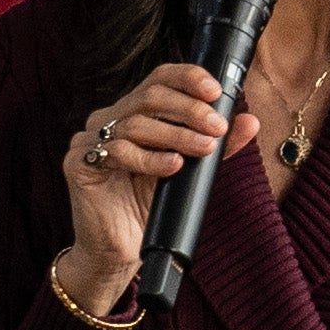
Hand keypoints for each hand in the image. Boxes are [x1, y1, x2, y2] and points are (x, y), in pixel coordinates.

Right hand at [58, 62, 257, 306]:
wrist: (118, 251)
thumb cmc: (149, 207)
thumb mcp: (189, 170)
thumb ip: (215, 144)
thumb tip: (250, 122)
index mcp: (132, 112)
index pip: (159, 79)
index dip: (187, 78)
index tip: (216, 91)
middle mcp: (108, 119)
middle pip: (149, 96)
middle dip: (189, 110)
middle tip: (217, 127)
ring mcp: (89, 140)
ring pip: (136, 123)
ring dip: (176, 135)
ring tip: (204, 148)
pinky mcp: (79, 164)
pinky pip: (116, 153)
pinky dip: (150, 159)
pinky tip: (173, 166)